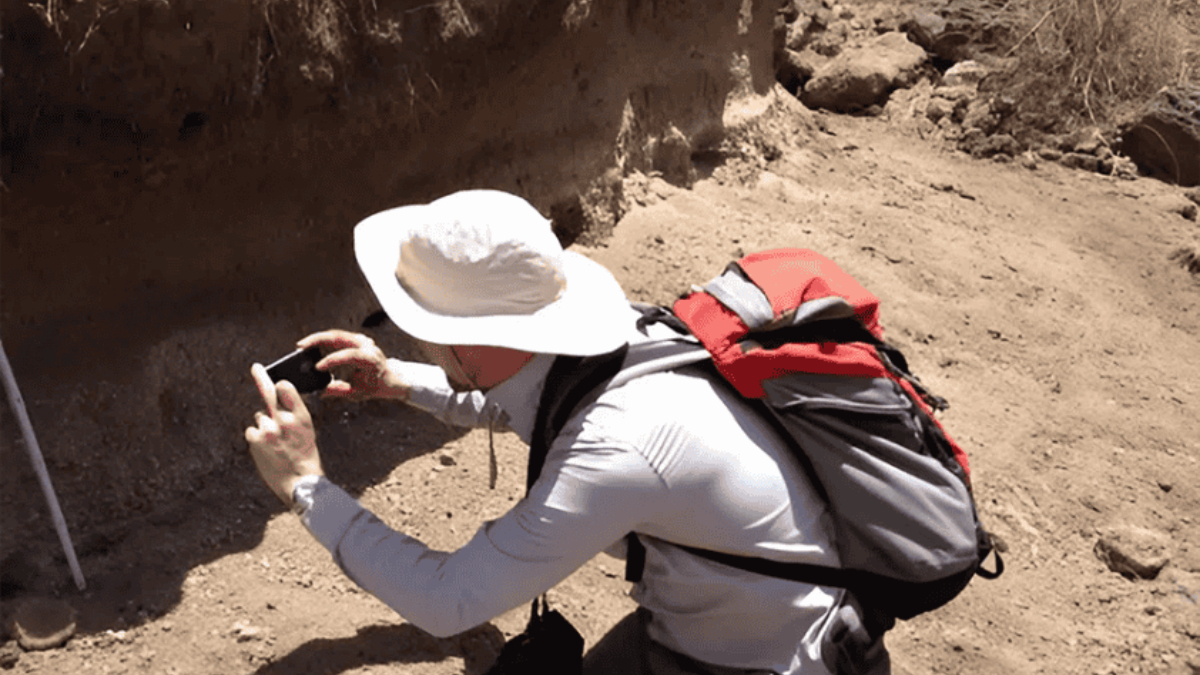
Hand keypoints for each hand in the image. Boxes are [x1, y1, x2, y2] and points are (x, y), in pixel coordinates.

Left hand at [245, 363, 322, 505]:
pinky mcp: (255, 439)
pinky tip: (267, 449)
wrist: (299, 482)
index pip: (287, 389)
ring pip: (259, 417)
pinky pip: (252, 431)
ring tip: (275, 443)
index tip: (277, 381)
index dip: (280, 385)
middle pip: (269, 394)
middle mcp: (285, 419)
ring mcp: (268, 428)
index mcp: (302, 416)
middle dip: (261, 378)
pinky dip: (257, 438)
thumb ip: (294, 414)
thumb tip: (279, 402)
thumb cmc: (305, 457)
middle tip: (255, 367)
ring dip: (264, 426)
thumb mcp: (307, 431)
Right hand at [297, 329, 408, 401]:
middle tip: (301, 346)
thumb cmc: (376, 386)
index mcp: (371, 359)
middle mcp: (367, 346)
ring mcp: (362, 340)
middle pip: (340, 337)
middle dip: (318, 340)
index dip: (333, 360)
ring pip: (336, 334)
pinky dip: (324, 340)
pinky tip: (312, 346)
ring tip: (303, 346)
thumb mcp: (359, 393)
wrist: (391, 377)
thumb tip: (320, 392)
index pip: (350, 355)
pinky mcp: (356, 339)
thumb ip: (339, 391)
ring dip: (318, 338)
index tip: (318, 367)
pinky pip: (338, 336)